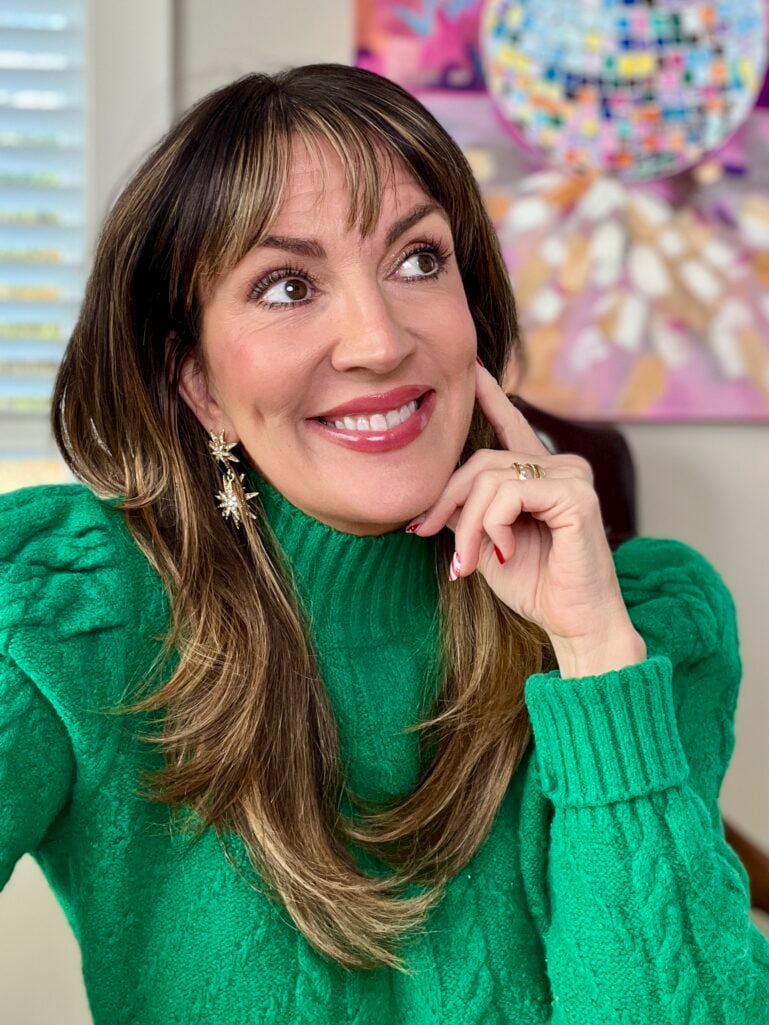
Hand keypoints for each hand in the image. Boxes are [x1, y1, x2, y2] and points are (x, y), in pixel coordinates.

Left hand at [408, 362, 642, 661]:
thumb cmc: (536, 587)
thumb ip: (467, 511)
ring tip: (465, 562)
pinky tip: (502, 550)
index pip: (510, 428)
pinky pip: (511, 493)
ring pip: (491, 478)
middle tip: (425, 534)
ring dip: (468, 524)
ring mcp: (572, 476)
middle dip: (447, 500)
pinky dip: (493, 524)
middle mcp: (560, 467)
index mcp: (540, 476)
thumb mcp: (486, 543)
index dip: (490, 397)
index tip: (471, 369)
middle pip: (482, 461)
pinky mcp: (577, 494)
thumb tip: (434, 496)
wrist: (574, 624)